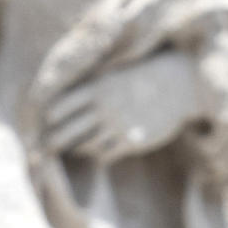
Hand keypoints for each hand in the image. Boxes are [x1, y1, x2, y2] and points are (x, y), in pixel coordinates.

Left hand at [44, 49, 203, 163]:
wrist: (179, 84)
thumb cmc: (143, 75)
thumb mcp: (114, 72)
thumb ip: (91, 83)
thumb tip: (67, 88)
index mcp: (97, 87)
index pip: (61, 106)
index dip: (53, 116)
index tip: (50, 120)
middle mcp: (104, 107)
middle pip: (67, 131)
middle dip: (55, 141)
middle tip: (48, 145)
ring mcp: (118, 125)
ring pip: (85, 146)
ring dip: (78, 148)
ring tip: (76, 147)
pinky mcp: (132, 141)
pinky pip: (105, 155)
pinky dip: (99, 155)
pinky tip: (99, 151)